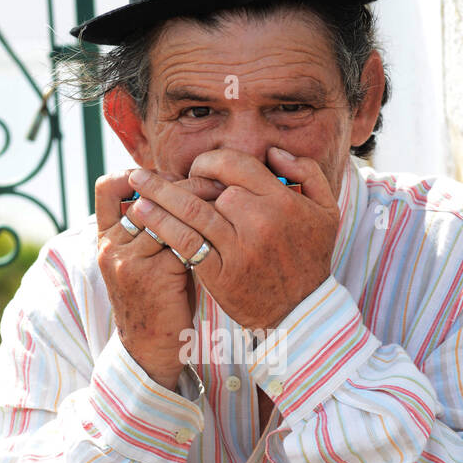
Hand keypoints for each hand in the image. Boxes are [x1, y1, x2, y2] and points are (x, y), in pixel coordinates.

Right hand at [95, 168, 224, 388]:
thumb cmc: (157, 300)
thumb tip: (182, 190)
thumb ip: (152, 230)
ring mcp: (127, 260)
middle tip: (212, 184)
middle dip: (181, 186)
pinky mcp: (151, 274)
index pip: (107, 187)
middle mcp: (110, 246)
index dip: (138, 175)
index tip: (170, 179)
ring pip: (164, 215)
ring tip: (222, 203)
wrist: (150, 349)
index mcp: (104, 238)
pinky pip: (180, 240)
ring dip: (197, 206)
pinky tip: (223, 231)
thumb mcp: (143, 260)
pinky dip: (203, 233)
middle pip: (146, 195)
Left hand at [125, 147, 339, 331]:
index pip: (235, 164)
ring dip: (159, 194)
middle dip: (183, 179)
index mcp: (281, 200)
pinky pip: (185, 242)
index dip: (211, 161)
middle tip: (164, 176)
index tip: (199, 168)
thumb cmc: (310, 257)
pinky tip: (143, 213)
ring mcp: (238, 248)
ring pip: (191, 210)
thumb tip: (274, 151)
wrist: (302, 310)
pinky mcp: (220, 273)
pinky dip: (161, 225)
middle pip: (210, 187)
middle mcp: (259, 220)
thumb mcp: (324, 211)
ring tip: (137, 182)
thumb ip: (306, 172)